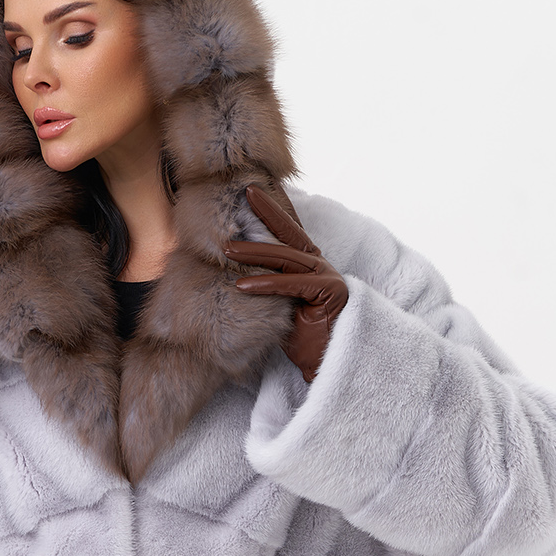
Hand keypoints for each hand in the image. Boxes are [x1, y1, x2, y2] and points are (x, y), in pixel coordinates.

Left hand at [225, 185, 348, 382]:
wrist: (327, 362)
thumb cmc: (303, 337)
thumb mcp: (280, 306)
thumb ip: (268, 286)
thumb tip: (236, 275)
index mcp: (310, 266)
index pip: (289, 233)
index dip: (273, 212)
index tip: (252, 193)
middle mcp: (321, 266)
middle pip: (289, 237)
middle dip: (267, 214)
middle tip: (244, 196)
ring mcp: (328, 277)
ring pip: (286, 259)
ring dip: (254, 254)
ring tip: (226, 250)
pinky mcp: (329, 292)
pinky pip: (291, 285)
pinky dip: (266, 285)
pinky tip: (242, 286)